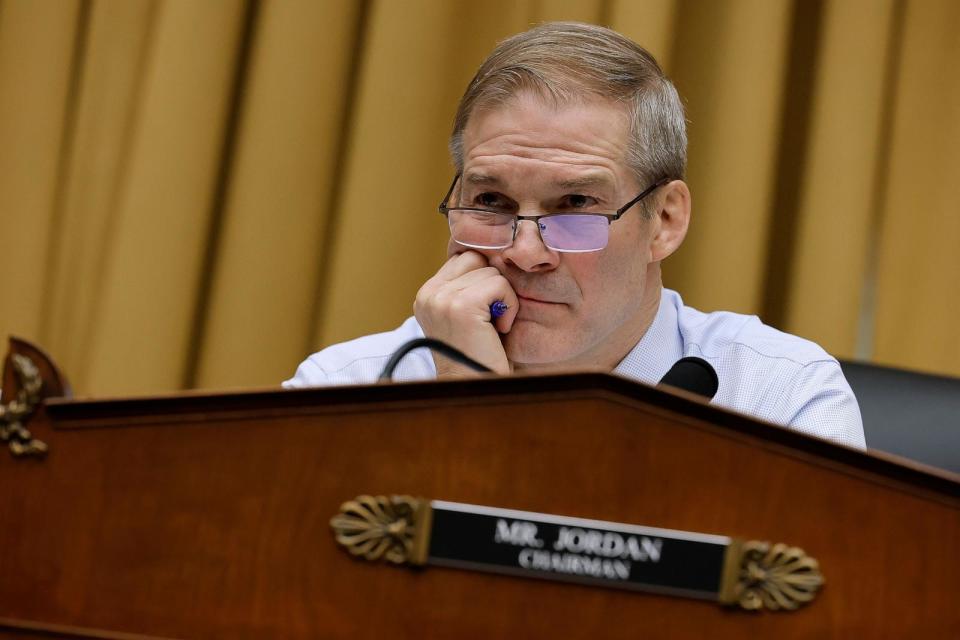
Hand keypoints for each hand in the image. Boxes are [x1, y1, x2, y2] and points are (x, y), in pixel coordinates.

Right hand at [414, 251, 518, 376]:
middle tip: (489, 318)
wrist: (474, 389)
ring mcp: (441, 299)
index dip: (482, 279)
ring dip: (503, 299)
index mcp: (426, 294)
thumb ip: (466, 287)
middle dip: (492, 285)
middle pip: (476, 259)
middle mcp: (428, 294)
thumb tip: (491, 255)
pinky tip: (499, 329)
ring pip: (491, 272)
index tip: (484, 310)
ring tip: (492, 327)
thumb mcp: (464, 315)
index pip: (463, 258)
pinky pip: (500, 284)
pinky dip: (510, 306)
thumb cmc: (478, 356)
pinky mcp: (461, 306)